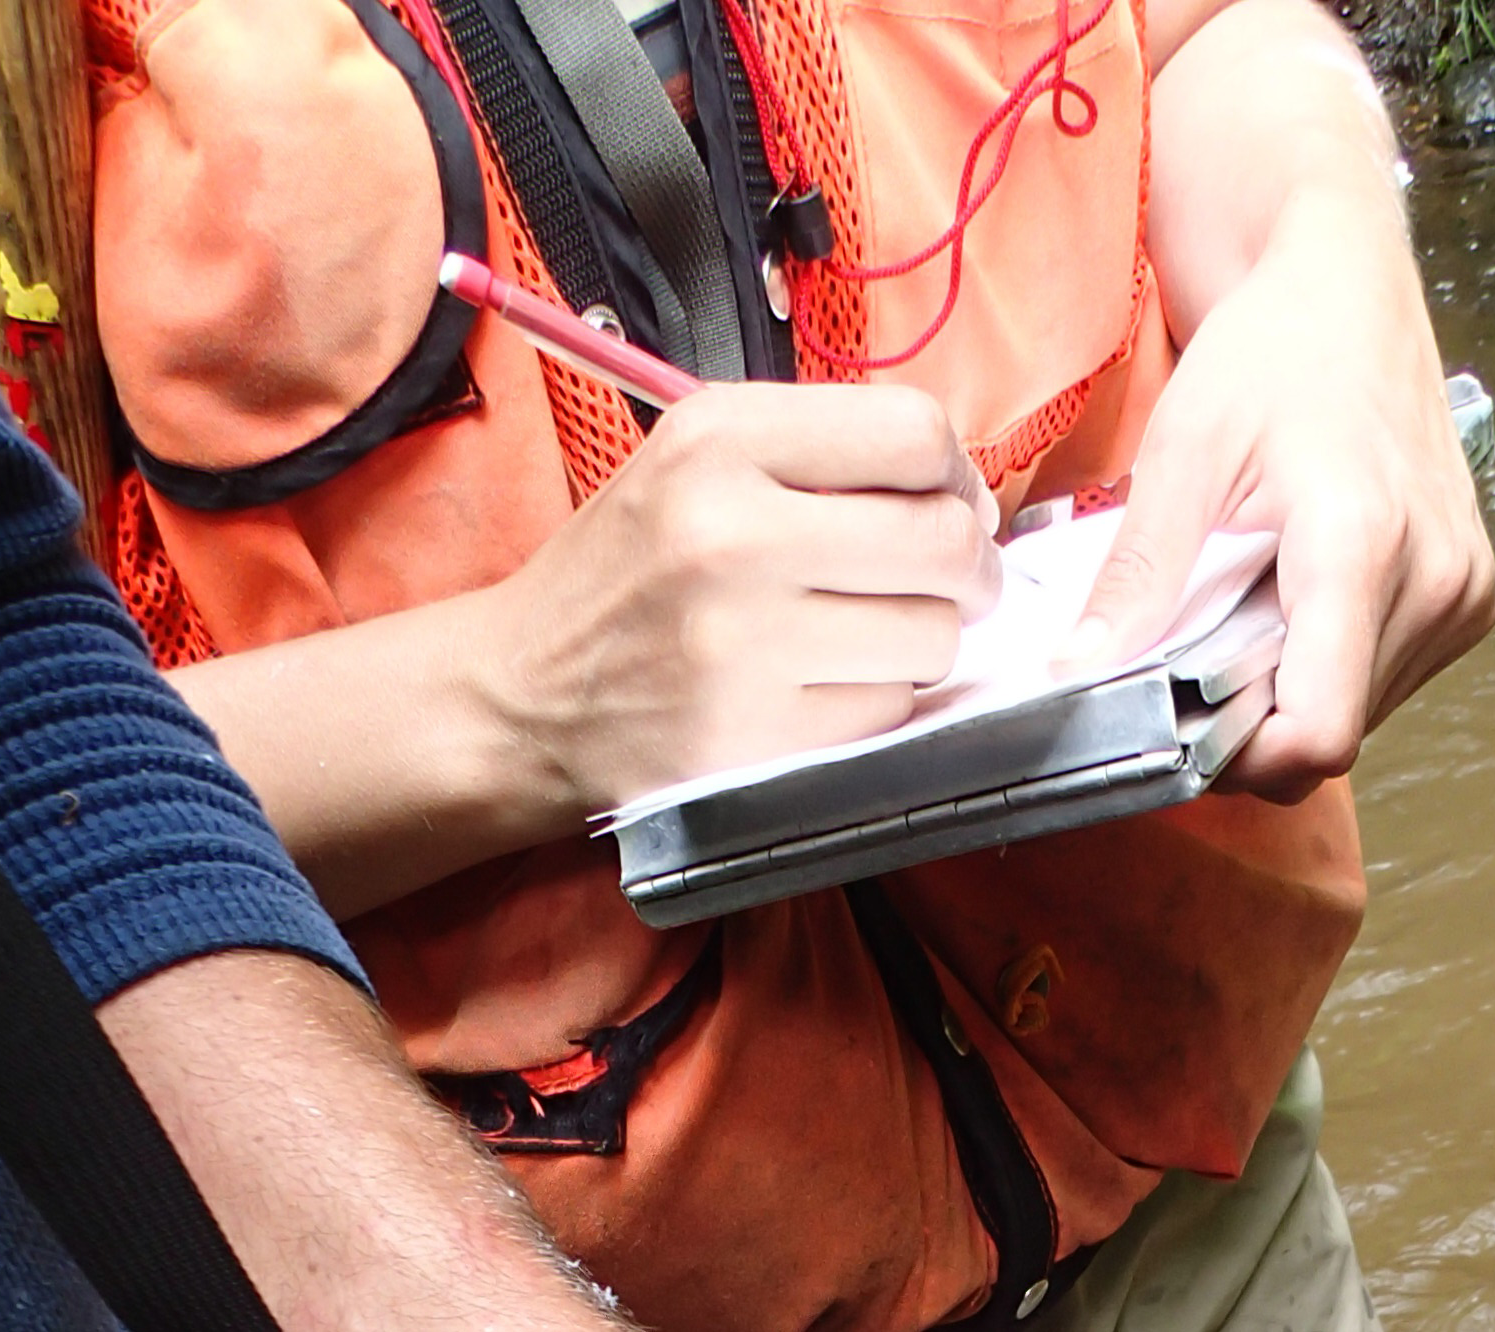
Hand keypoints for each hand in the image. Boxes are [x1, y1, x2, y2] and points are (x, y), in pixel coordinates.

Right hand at [458, 382, 1003, 824]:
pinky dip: (875, 703)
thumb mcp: (694, 465)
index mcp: (719, 439)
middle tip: (954, 587)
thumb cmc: (629, 576)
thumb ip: (819, 455)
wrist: (524, 695)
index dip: (958, 477)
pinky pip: (886, 712)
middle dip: (970, 570)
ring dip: (923, 643)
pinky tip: (822, 689)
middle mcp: (730, 531)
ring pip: (930, 636)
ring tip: (868, 638)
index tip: (951, 507)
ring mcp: (742, 642)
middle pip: (941, 539)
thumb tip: (965, 495)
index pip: (914, 434)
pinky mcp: (754, 734)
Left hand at [1069, 0, 1494, 798]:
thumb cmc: (1269, 350)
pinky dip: (1333, 663)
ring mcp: (1465, 591)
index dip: (1244, 753)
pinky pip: (1389, 681)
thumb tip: (1077, 674)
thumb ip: (1138, 575)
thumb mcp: (1183, 451)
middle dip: (1257, 715)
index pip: (1317, 734)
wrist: (1348, 285)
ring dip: (1293, 689)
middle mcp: (1436, 577)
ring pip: (1359, 716)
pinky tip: (1303, 595)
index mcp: (1363, 543)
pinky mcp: (1474, 596)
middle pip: (1330, 731)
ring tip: (1258, 602)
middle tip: (1206, 641)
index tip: (1188, 718)